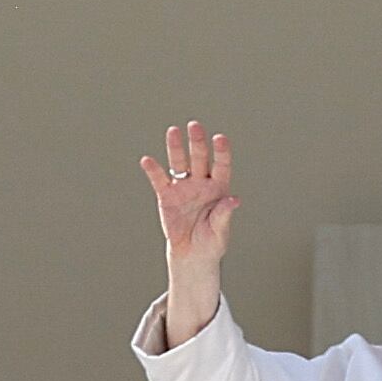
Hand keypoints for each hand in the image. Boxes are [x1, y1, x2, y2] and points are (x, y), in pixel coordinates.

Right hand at [140, 122, 237, 345]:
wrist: (192, 254)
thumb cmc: (211, 242)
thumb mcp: (221, 231)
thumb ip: (224, 214)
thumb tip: (234, 200)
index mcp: (219, 188)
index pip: (221, 165)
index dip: (221, 152)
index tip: (220, 138)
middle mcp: (201, 183)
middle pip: (200, 158)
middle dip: (197, 142)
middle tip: (194, 126)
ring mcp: (183, 188)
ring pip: (180, 164)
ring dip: (176, 148)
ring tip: (173, 131)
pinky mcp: (167, 196)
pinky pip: (160, 180)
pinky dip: (153, 171)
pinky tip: (147, 160)